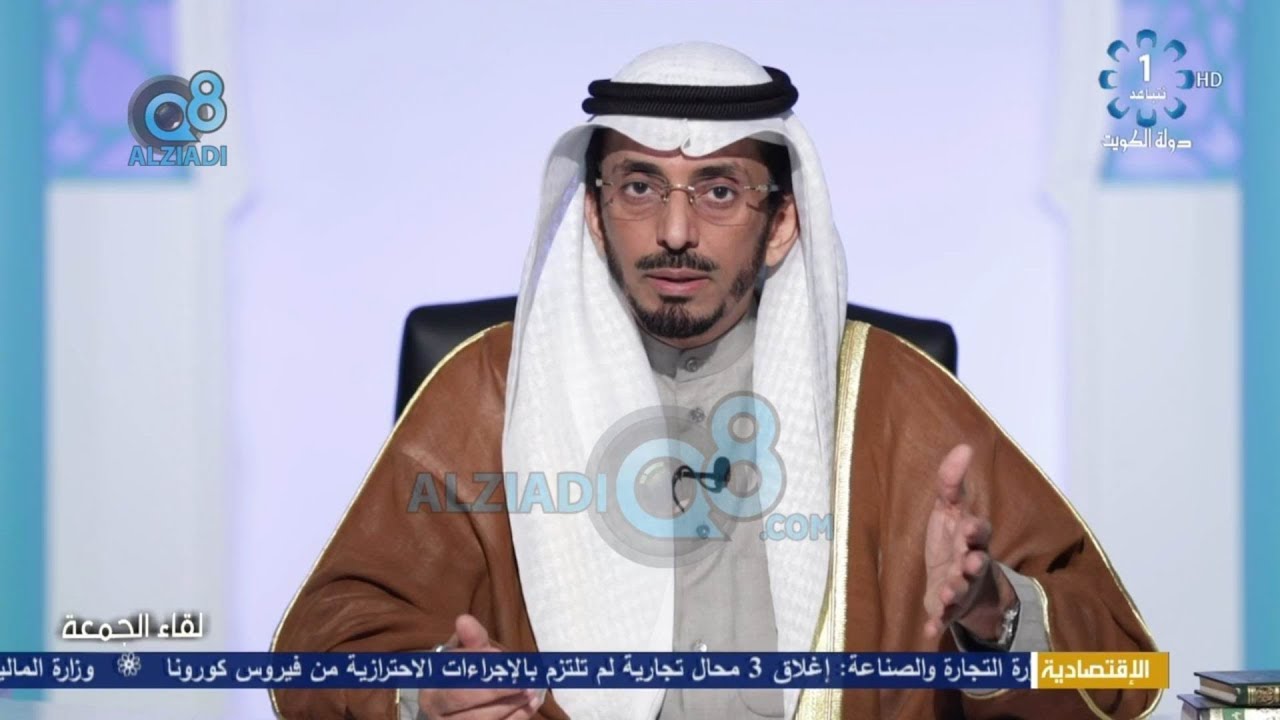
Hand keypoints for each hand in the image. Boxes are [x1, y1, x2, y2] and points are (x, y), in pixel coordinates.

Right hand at [417, 614, 543, 718]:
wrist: (451, 702)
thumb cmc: (459, 672)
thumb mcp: (462, 653)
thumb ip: (469, 639)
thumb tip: (464, 620)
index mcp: (431, 691)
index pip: (454, 686)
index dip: (479, 673)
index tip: (503, 658)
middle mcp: (438, 715)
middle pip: (468, 707)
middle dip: (498, 692)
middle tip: (524, 681)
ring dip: (512, 706)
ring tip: (532, 690)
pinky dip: (518, 717)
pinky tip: (533, 703)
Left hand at [922, 444, 1015, 642]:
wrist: (956, 580)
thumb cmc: (953, 540)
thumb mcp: (949, 510)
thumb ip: (951, 482)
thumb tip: (964, 446)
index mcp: (972, 539)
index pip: (979, 532)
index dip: (975, 530)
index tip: (969, 526)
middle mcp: (970, 564)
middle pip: (974, 564)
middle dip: (972, 563)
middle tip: (968, 562)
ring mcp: (959, 588)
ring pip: (959, 590)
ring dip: (954, 591)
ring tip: (946, 591)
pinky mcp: (946, 608)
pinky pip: (943, 618)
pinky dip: (936, 624)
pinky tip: (928, 631)